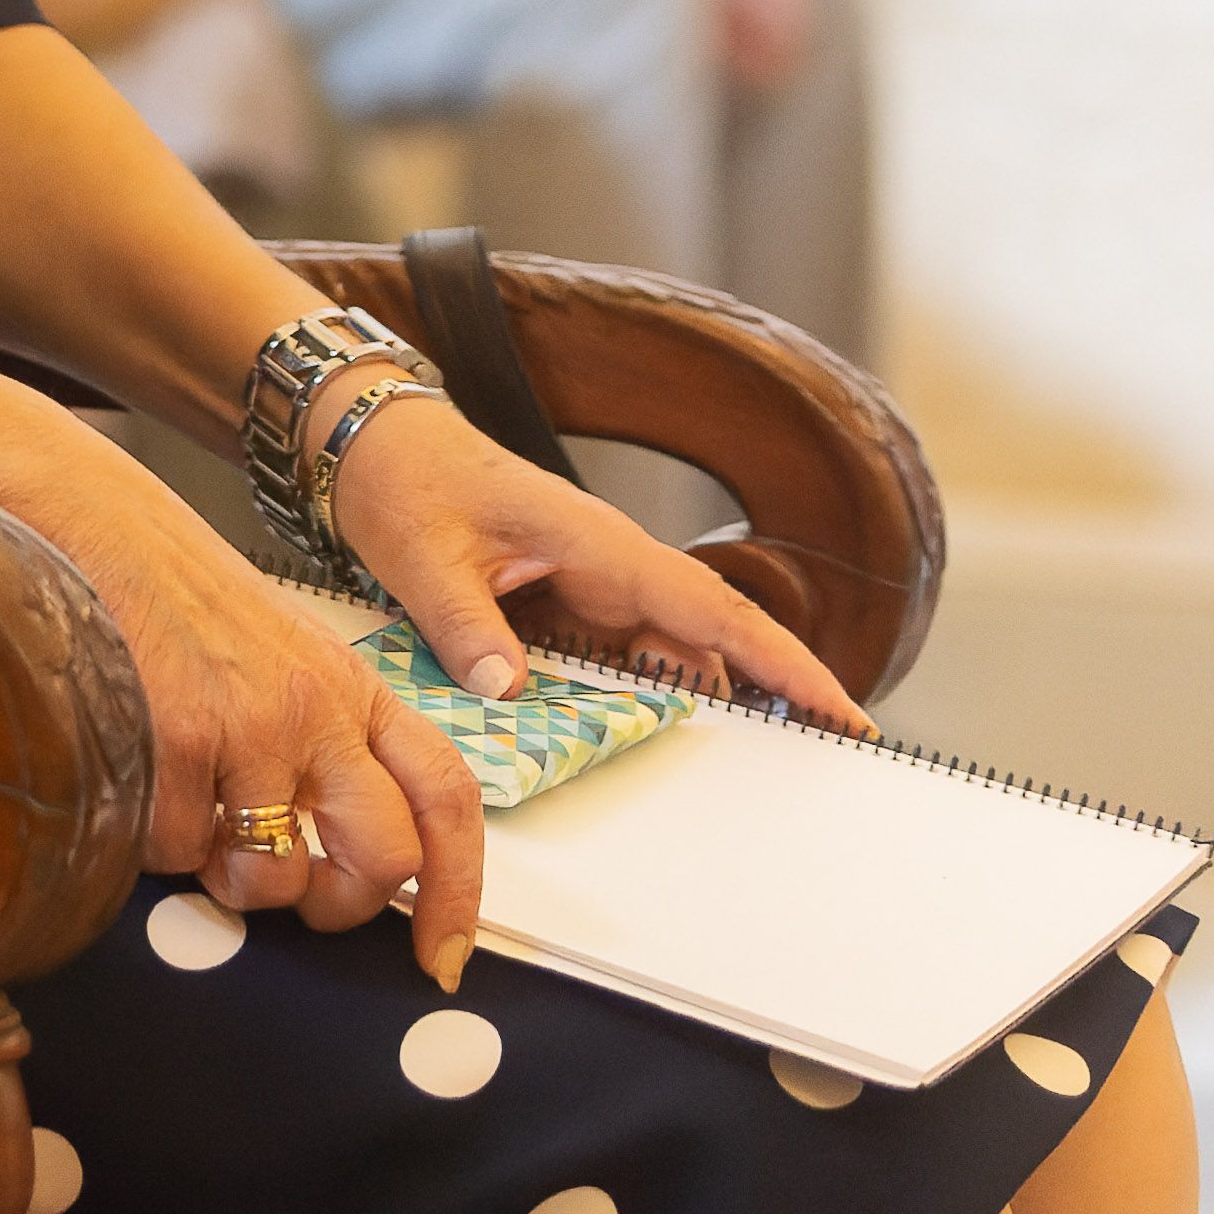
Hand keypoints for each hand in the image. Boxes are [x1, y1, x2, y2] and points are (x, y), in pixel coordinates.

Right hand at [24, 456, 491, 985]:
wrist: (95, 522)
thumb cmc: (178, 597)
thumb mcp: (281, 657)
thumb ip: (317, 741)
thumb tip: (322, 851)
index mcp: (354, 690)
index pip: (446, 797)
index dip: (459, 890)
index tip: (442, 956)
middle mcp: (318, 708)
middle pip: (385, 856)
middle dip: (340, 907)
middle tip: (294, 897)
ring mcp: (252, 724)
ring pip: (277, 876)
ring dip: (233, 882)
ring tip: (197, 833)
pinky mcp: (180, 736)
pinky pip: (179, 851)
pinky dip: (156, 846)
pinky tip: (141, 792)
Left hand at [325, 377, 869, 735]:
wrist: (371, 440)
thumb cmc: (404, 479)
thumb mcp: (424, 558)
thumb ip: (467, 627)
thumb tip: (508, 693)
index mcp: (598, 544)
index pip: (711, 609)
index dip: (782, 664)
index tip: (842, 712)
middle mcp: (610, 565)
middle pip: (704, 642)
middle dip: (762, 698)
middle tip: (814, 767)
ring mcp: (591, 584)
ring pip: (664, 654)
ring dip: (693, 703)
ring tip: (741, 773)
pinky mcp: (564, 601)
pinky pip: (616, 656)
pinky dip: (633, 696)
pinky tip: (637, 738)